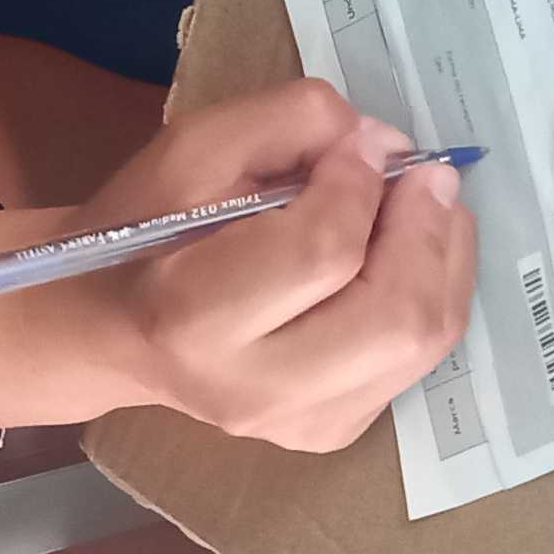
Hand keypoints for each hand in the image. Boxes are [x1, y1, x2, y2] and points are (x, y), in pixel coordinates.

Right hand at [0, 79, 476, 450]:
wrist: (110, 328)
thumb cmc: (145, 227)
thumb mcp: (193, 148)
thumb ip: (288, 121)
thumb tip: (383, 144)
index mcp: (197, 315)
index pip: (323, 253)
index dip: (360, 185)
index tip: (360, 143)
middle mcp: (255, 389)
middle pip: (397, 317)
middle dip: (428, 231)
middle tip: (425, 175)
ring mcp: (302, 424)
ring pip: (424, 342)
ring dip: (443, 260)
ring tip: (423, 207)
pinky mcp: (334, 431)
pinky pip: (419, 360)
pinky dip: (429, 295)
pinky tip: (402, 258)